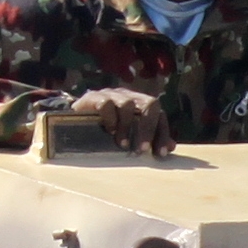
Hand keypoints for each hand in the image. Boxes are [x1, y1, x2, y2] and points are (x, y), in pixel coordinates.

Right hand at [58, 87, 172, 153]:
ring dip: (127, 127)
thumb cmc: (107, 127)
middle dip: (148, 128)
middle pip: (150, 103)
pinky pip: (106, 103)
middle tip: (142, 149)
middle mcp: (130, 96)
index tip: (160, 153)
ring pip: (128, 104)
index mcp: (141, 104)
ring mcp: (112, 94)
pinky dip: (110, 118)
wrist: (76, 117)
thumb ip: (150, 138)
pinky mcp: (94, 96)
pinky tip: (109, 131)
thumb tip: (171, 147)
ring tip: (122, 144)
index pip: (160, 114)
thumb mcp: (130, 133)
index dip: (162, 133)